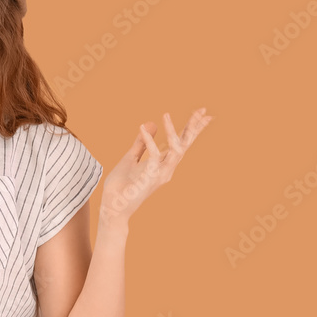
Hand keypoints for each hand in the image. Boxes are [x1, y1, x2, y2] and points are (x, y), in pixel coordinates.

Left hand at [99, 108, 212, 225]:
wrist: (113, 207)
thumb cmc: (121, 186)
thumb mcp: (131, 159)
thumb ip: (141, 144)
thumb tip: (149, 124)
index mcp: (163, 164)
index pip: (181, 142)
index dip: (192, 128)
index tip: (203, 112)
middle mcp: (166, 169)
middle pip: (185, 145)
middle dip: (194, 127)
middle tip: (203, 110)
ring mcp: (160, 174)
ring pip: (176, 151)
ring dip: (173, 132)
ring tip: (166, 115)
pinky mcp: (149, 178)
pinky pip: (153, 157)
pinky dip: (149, 142)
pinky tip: (142, 129)